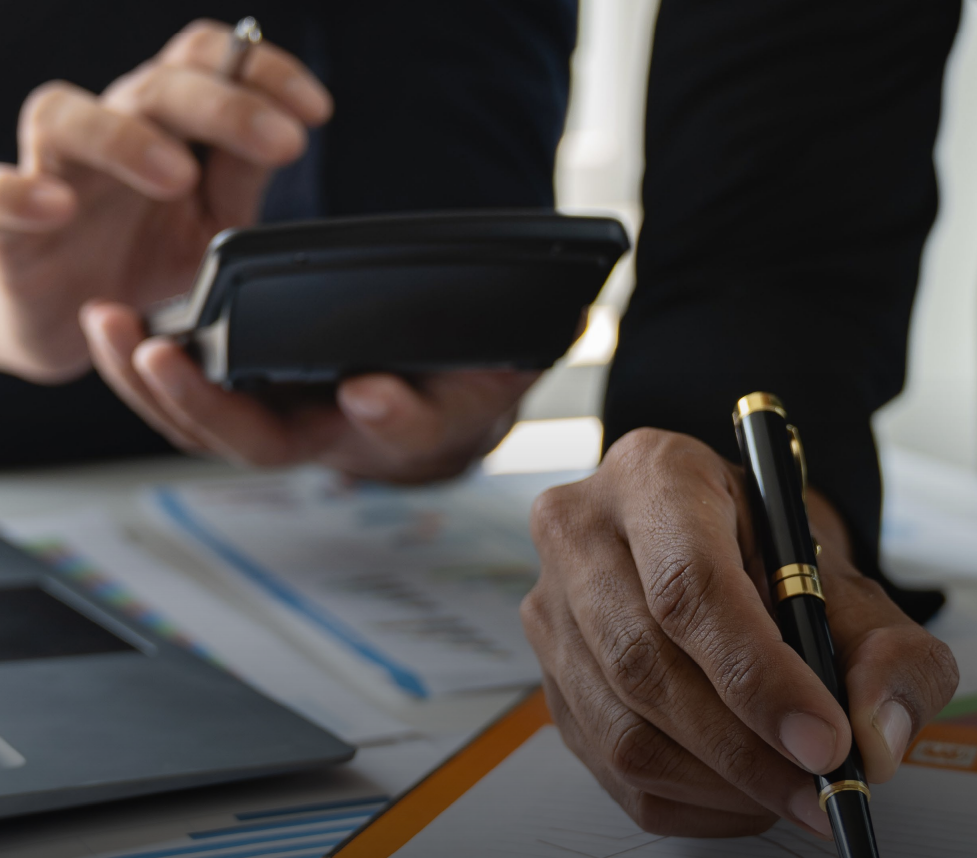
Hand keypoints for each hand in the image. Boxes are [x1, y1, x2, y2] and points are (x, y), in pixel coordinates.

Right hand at [0, 19, 330, 381]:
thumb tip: (288, 128)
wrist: (76, 320)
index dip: (260, 71)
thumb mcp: (211, 227)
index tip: (318, 110)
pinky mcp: (3, 220)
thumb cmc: (146, 259)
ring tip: (178, 175)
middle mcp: (110, 132)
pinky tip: (55, 204)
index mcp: (166, 127)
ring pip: (68, 118)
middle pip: (156, 87)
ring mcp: (51, 169)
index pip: (208, 65)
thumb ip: (240, 181)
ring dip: (126, 138)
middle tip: (283, 142)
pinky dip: (16, 192)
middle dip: (224, 108)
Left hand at [80, 301, 537, 479]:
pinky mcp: (254, 396)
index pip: (398, 432)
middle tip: (159, 357)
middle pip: (263, 443)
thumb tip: (501, 336)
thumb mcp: (495, 377)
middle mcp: (335, 440)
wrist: (434, 402)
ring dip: (153, 385)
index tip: (372, 388)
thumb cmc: (467, 383)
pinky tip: (115, 325)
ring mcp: (287, 422)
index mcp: (404, 433)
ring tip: (111, 327)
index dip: (388, 414)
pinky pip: (191, 398)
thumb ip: (490, 371)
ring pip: (209, 428)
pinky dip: (148, 369)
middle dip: (207, 405)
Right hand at [522, 428, 958, 837]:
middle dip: (740, 745)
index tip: (823, 739)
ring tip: (786, 788)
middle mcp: (579, 532)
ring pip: (620, 725)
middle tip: (817, 785)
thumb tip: (871, 736)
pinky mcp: (547, 669)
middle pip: (643, 662)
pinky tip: (736, 786)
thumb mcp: (842, 574)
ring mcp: (550, 604)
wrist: (705, 540)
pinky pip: (605, 761)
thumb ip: (883, 647)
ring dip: (715, 780)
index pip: (687, 583)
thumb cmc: (763, 549)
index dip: (755, 673)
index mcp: (653, 476)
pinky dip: (683, 796)